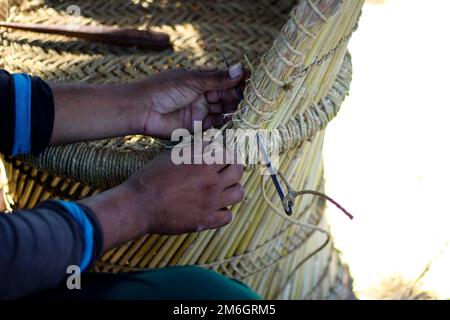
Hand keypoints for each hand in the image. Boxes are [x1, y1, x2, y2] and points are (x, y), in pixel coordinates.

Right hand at [79, 144, 244, 250]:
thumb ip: (194, 149)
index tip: (221, 155)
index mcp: (204, 163)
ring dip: (232, 188)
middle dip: (233, 167)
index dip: (225, 153)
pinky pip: (228, 216)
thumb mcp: (172, 155)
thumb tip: (209, 144)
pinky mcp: (206, 221)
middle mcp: (212, 182)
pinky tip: (215, 207)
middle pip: (238, 171)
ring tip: (223, 188)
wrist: (139, 205)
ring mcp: (211, 203)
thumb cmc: (152, 177)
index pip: (229, 153)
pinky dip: (224, 211)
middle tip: (225, 169)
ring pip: (239, 193)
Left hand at [131, 64, 246, 137]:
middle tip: (255, 101)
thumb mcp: (192, 81)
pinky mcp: (197, 127)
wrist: (141, 110)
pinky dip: (226, 124)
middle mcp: (203, 95)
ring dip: (235, 111)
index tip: (255, 83)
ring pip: (224, 111)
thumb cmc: (163, 89)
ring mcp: (201, 111)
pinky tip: (237, 123)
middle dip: (240, 98)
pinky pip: (216, 126)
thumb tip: (242, 69)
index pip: (226, 79)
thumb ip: (217, 79)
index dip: (240, 81)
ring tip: (249, 112)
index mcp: (201, 79)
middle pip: (227, 96)